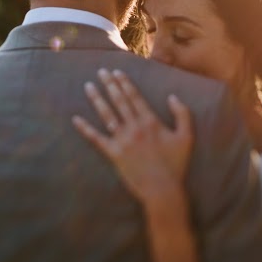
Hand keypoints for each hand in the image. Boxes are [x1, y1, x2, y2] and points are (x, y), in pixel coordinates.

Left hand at [72, 69, 192, 203]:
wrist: (163, 189)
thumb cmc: (176, 164)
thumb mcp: (186, 137)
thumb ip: (182, 114)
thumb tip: (172, 97)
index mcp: (151, 122)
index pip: (135, 97)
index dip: (125, 83)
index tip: (116, 72)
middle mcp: (135, 127)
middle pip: (119, 101)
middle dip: (109, 84)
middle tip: (100, 71)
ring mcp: (122, 140)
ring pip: (107, 115)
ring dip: (97, 99)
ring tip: (88, 86)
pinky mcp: (113, 154)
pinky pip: (96, 138)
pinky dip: (85, 128)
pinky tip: (75, 119)